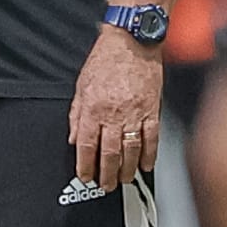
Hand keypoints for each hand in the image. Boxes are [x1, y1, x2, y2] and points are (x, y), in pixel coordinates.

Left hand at [69, 28, 162, 190]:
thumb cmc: (106, 59)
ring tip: (124, 179)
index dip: (85, 165)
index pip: (87, 145)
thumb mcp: (81, 85)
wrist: (132, 41)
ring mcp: (135, 113)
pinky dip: (150, 154)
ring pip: (131, 149)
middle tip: (106, 186)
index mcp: (93, 107)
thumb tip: (74, 139)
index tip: (86, 177)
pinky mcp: (152, 109)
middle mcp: (113, 113)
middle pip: (109, 153)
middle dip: (107, 174)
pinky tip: (147, 165)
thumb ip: (76, 114)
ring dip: (127, 169)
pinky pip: (151, 138)